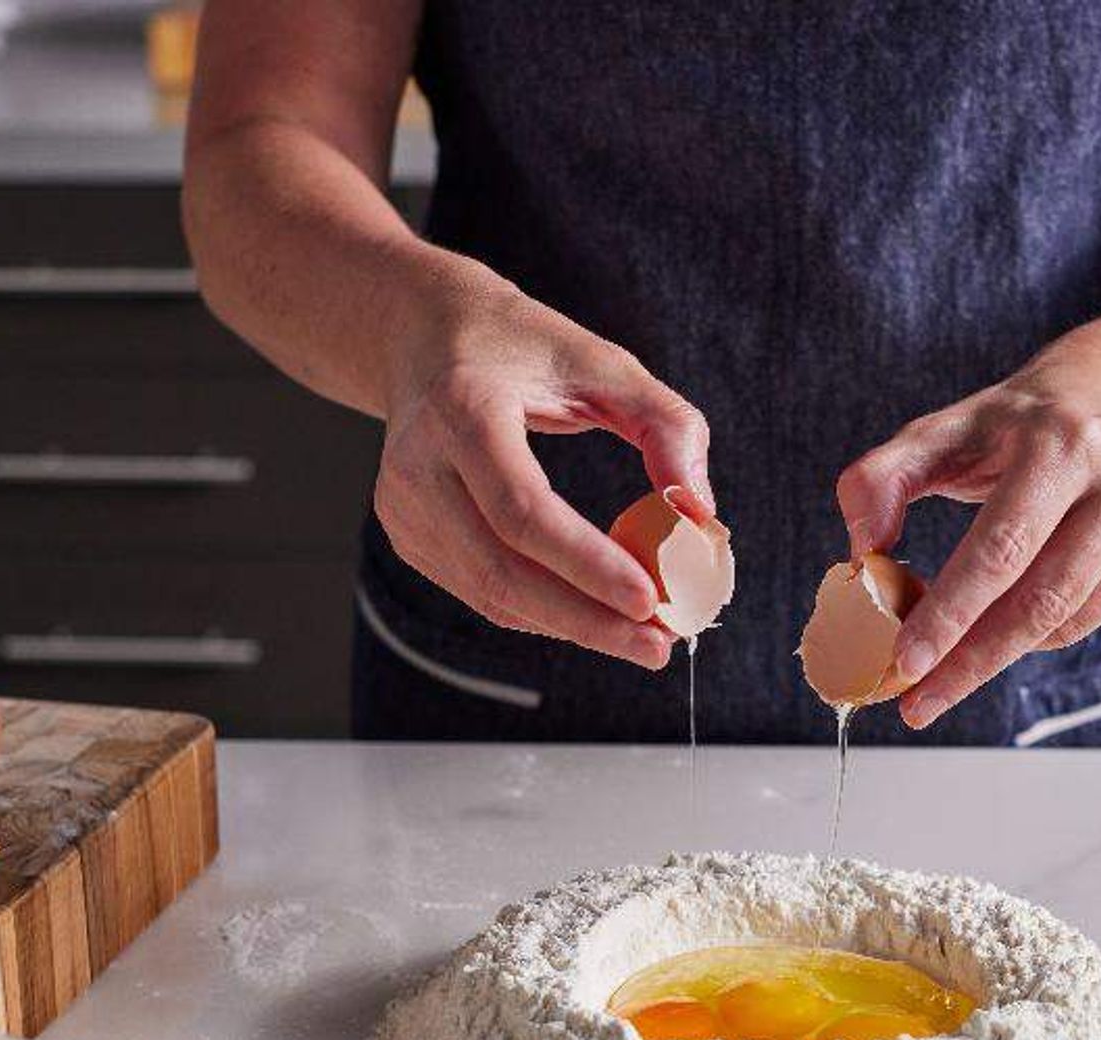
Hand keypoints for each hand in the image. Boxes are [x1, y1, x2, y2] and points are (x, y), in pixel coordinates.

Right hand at [375, 262, 712, 668]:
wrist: (424, 335)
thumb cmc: (521, 346)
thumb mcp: (604, 361)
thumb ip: (667, 425)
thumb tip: (699, 513)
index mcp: (462, 409)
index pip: (523, 510)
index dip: (587, 565)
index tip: (650, 600)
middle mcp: (418, 463)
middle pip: (501, 570)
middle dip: (587, 620)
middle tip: (657, 644)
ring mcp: (402, 506)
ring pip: (490, 594)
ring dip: (570, 626)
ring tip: (638, 637)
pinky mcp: (406, 533)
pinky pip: (481, 592)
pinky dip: (540, 612)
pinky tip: (590, 614)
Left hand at [836, 365, 1100, 728]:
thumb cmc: (1018, 423)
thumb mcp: (943, 429)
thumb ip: (882, 480)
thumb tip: (863, 554)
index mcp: (1059, 444)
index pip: (1000, 549)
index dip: (951, 613)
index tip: (907, 664)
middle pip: (1040, 602)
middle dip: (971, 663)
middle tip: (920, 702)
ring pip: (1070, 622)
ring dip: (1006, 645)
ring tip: (964, 641)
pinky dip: (1053, 626)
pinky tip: (1032, 597)